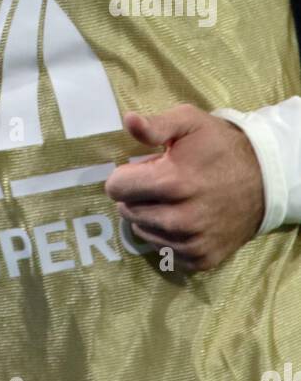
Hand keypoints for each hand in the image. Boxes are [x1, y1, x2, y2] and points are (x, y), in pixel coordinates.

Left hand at [104, 104, 264, 271]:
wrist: (263, 179)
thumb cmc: (219, 146)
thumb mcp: (189, 122)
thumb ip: (155, 124)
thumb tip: (127, 121)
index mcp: (173, 181)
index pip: (117, 188)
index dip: (125, 175)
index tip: (142, 169)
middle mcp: (181, 218)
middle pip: (127, 211)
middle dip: (135, 195)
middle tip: (158, 184)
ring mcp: (193, 242)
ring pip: (143, 232)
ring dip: (147, 216)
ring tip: (168, 200)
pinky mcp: (203, 259)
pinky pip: (164, 251)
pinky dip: (164, 236)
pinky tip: (179, 219)